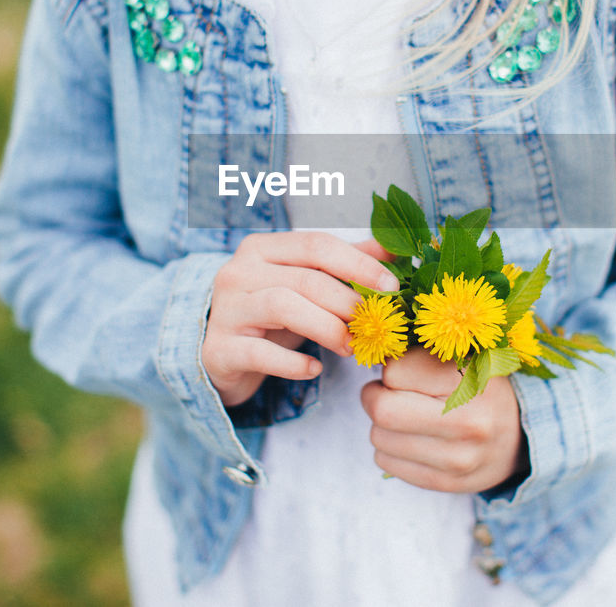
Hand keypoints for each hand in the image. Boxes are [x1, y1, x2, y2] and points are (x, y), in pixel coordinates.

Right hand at [203, 233, 397, 406]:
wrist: (221, 356)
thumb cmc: (270, 317)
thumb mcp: (306, 286)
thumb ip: (346, 265)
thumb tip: (396, 247)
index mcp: (262, 248)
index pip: (317, 245)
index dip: (358, 264)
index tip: (391, 287)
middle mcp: (239, 272)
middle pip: (305, 278)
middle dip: (347, 302)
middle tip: (373, 325)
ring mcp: (225, 310)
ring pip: (283, 306)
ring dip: (326, 327)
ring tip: (349, 346)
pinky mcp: (219, 349)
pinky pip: (261, 353)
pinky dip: (293, 364)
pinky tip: (314, 370)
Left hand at [360, 347, 527, 493]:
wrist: (520, 436)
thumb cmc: (481, 388)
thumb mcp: (464, 356)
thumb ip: (423, 351)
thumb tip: (377, 353)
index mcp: (472, 379)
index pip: (394, 371)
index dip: (391, 367)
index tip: (404, 369)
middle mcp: (468, 422)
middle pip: (383, 410)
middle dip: (375, 396)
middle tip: (386, 391)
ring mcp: (458, 458)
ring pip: (379, 438)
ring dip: (382, 424)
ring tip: (406, 415)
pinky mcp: (446, 482)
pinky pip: (386, 462)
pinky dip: (389, 448)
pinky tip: (412, 438)